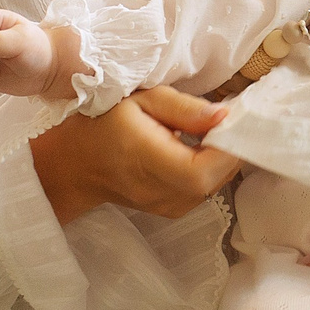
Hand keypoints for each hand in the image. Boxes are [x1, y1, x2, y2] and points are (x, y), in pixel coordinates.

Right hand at [28, 84, 236, 224]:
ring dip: (221, 156)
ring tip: (208, 131)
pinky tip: (197, 148)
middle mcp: (165, 194)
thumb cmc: (104, 123)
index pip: (208, 167)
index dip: (229, 143)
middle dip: (230, 146)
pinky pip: (207, 189)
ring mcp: (170, 207)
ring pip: (217, 183)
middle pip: (219, 177)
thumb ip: (184, 108)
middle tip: (224, 119)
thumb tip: (225, 115)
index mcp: (154, 164)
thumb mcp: (142, 100)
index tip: (233, 117)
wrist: (76, 163)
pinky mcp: (174, 210)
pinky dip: (210, 168)